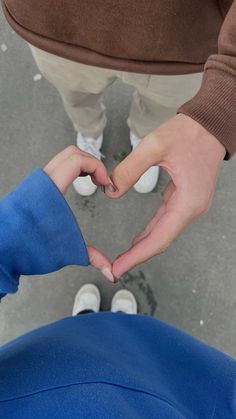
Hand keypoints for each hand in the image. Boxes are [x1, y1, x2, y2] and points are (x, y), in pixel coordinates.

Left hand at [44, 146, 113, 281]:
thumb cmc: (25, 248)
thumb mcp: (64, 251)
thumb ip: (91, 257)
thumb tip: (110, 271)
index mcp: (51, 189)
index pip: (78, 160)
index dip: (98, 167)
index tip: (105, 182)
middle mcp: (42, 181)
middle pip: (71, 153)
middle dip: (92, 162)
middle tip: (101, 180)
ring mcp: (36, 183)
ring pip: (62, 159)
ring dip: (81, 165)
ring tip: (92, 181)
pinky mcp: (32, 189)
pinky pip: (54, 169)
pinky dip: (70, 171)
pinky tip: (75, 185)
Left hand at [105, 114, 225, 278]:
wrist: (211, 124)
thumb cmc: (189, 133)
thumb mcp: (154, 146)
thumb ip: (129, 170)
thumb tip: (110, 192)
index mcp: (188, 202)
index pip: (159, 238)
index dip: (137, 256)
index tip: (118, 269)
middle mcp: (192, 208)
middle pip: (161, 240)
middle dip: (137, 256)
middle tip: (115, 269)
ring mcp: (190, 205)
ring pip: (164, 232)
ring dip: (144, 246)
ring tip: (123, 258)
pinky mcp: (186, 199)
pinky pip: (166, 220)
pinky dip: (151, 231)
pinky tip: (139, 239)